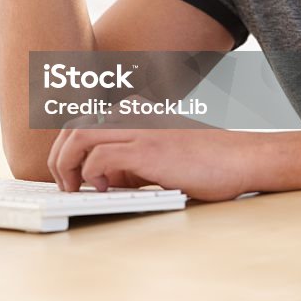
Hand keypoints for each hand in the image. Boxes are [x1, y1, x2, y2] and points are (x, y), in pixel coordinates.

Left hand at [46, 117, 260, 201]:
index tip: (66, 174)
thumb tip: (102, 181)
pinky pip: (99, 158)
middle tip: (65, 185)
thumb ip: (129, 162)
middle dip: (59, 158)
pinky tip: (104, 189)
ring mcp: (138, 129)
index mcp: (134, 111)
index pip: (83, 123)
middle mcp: (131, 114)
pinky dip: (92, 175)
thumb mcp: (158, 155)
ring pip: (78, 138)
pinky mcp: (147, 149)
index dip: (67, 150)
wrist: (241, 158)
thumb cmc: (206, 161)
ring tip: (75, 188)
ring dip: (67, 166)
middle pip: (72, 128)